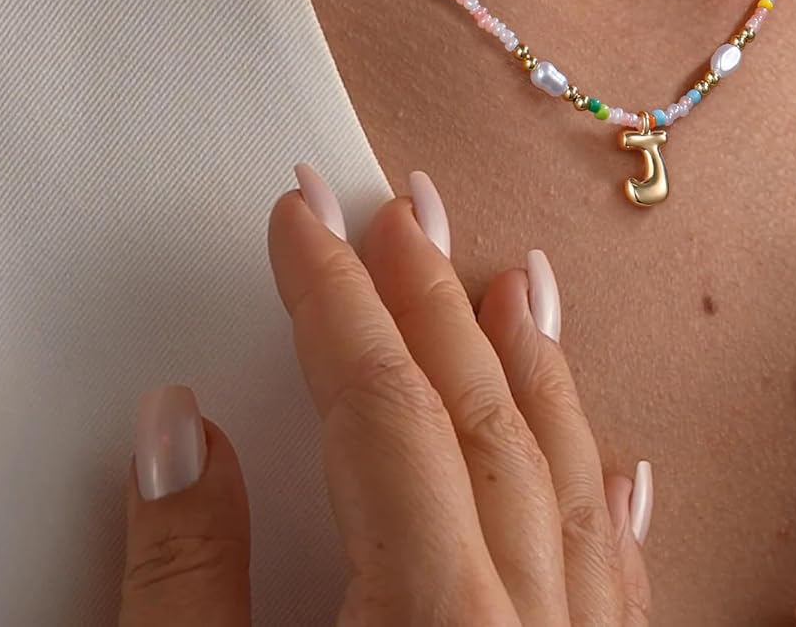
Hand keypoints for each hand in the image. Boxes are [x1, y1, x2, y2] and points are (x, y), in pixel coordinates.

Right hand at [116, 166, 651, 624]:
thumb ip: (184, 581)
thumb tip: (176, 428)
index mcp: (429, 618)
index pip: (379, 408)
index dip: (334, 299)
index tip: (300, 215)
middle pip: (479, 419)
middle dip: (429, 300)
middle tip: (398, 209)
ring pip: (564, 484)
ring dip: (534, 372)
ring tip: (515, 282)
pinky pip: (619, 587)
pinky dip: (606, 511)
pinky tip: (615, 468)